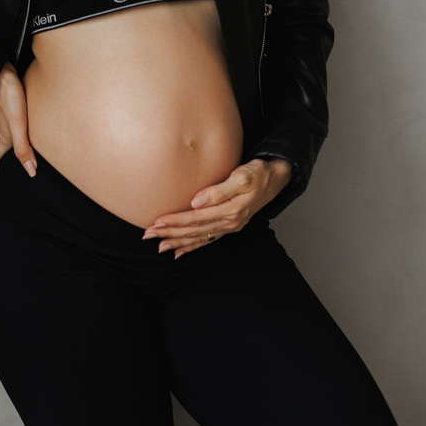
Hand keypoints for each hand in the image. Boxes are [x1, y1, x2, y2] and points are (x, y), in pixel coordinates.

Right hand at [0, 62, 35, 177]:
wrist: (3, 72)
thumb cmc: (9, 95)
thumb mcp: (18, 125)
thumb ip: (23, 147)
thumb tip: (29, 170)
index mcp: (4, 134)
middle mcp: (4, 125)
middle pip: (0, 145)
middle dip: (2, 156)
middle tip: (6, 163)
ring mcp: (6, 114)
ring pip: (6, 131)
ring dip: (9, 141)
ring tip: (17, 146)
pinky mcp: (11, 103)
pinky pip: (12, 119)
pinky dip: (16, 126)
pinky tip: (25, 121)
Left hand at [142, 157, 290, 256]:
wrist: (276, 178)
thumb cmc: (258, 173)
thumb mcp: (242, 176)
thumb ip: (219, 190)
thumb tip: (196, 201)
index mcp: (230, 210)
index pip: (196, 218)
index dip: (176, 221)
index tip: (157, 222)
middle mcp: (229, 222)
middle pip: (195, 230)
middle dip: (170, 233)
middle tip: (148, 235)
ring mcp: (230, 226)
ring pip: (200, 237)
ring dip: (179, 242)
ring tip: (160, 246)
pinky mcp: (230, 225)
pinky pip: (208, 239)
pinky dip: (193, 246)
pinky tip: (180, 251)